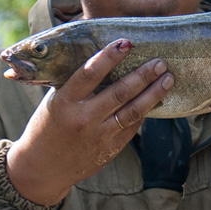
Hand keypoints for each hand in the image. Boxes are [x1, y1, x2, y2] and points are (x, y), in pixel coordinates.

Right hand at [6, 39, 173, 204]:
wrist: (43, 167)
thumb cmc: (47, 127)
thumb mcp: (54, 101)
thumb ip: (77, 84)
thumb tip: (106, 59)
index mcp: (65, 102)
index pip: (89, 73)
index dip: (109, 57)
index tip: (126, 43)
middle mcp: (83, 118)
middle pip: (120, 92)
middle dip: (144, 75)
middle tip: (160, 62)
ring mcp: (99, 135)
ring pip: (133, 111)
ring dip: (153, 94)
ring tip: (168, 79)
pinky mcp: (110, 149)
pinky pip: (132, 127)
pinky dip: (145, 112)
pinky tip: (156, 99)